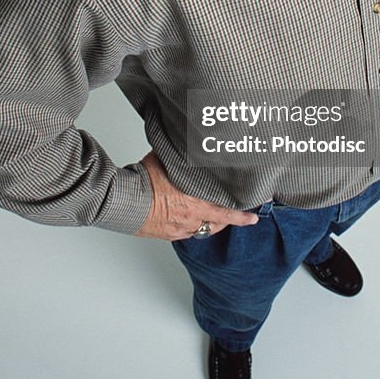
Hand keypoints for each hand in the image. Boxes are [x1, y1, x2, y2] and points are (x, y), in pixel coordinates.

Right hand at [135, 151, 258, 240]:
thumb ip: (182, 157)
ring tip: (221, 218)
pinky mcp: (168, 235)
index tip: (256, 213)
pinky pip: (188, 233)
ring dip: (213, 224)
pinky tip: (194, 221)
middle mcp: (190, 218)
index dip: (243, 213)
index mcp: (195, 202)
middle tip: (246, 217)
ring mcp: (179, 229)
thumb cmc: (143, 180)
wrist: (122, 200)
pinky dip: (194, 227)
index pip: (227, 210)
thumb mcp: (167, 160)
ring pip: (204, 229)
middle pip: (219, 223)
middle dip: (233, 220)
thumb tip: (188, 143)